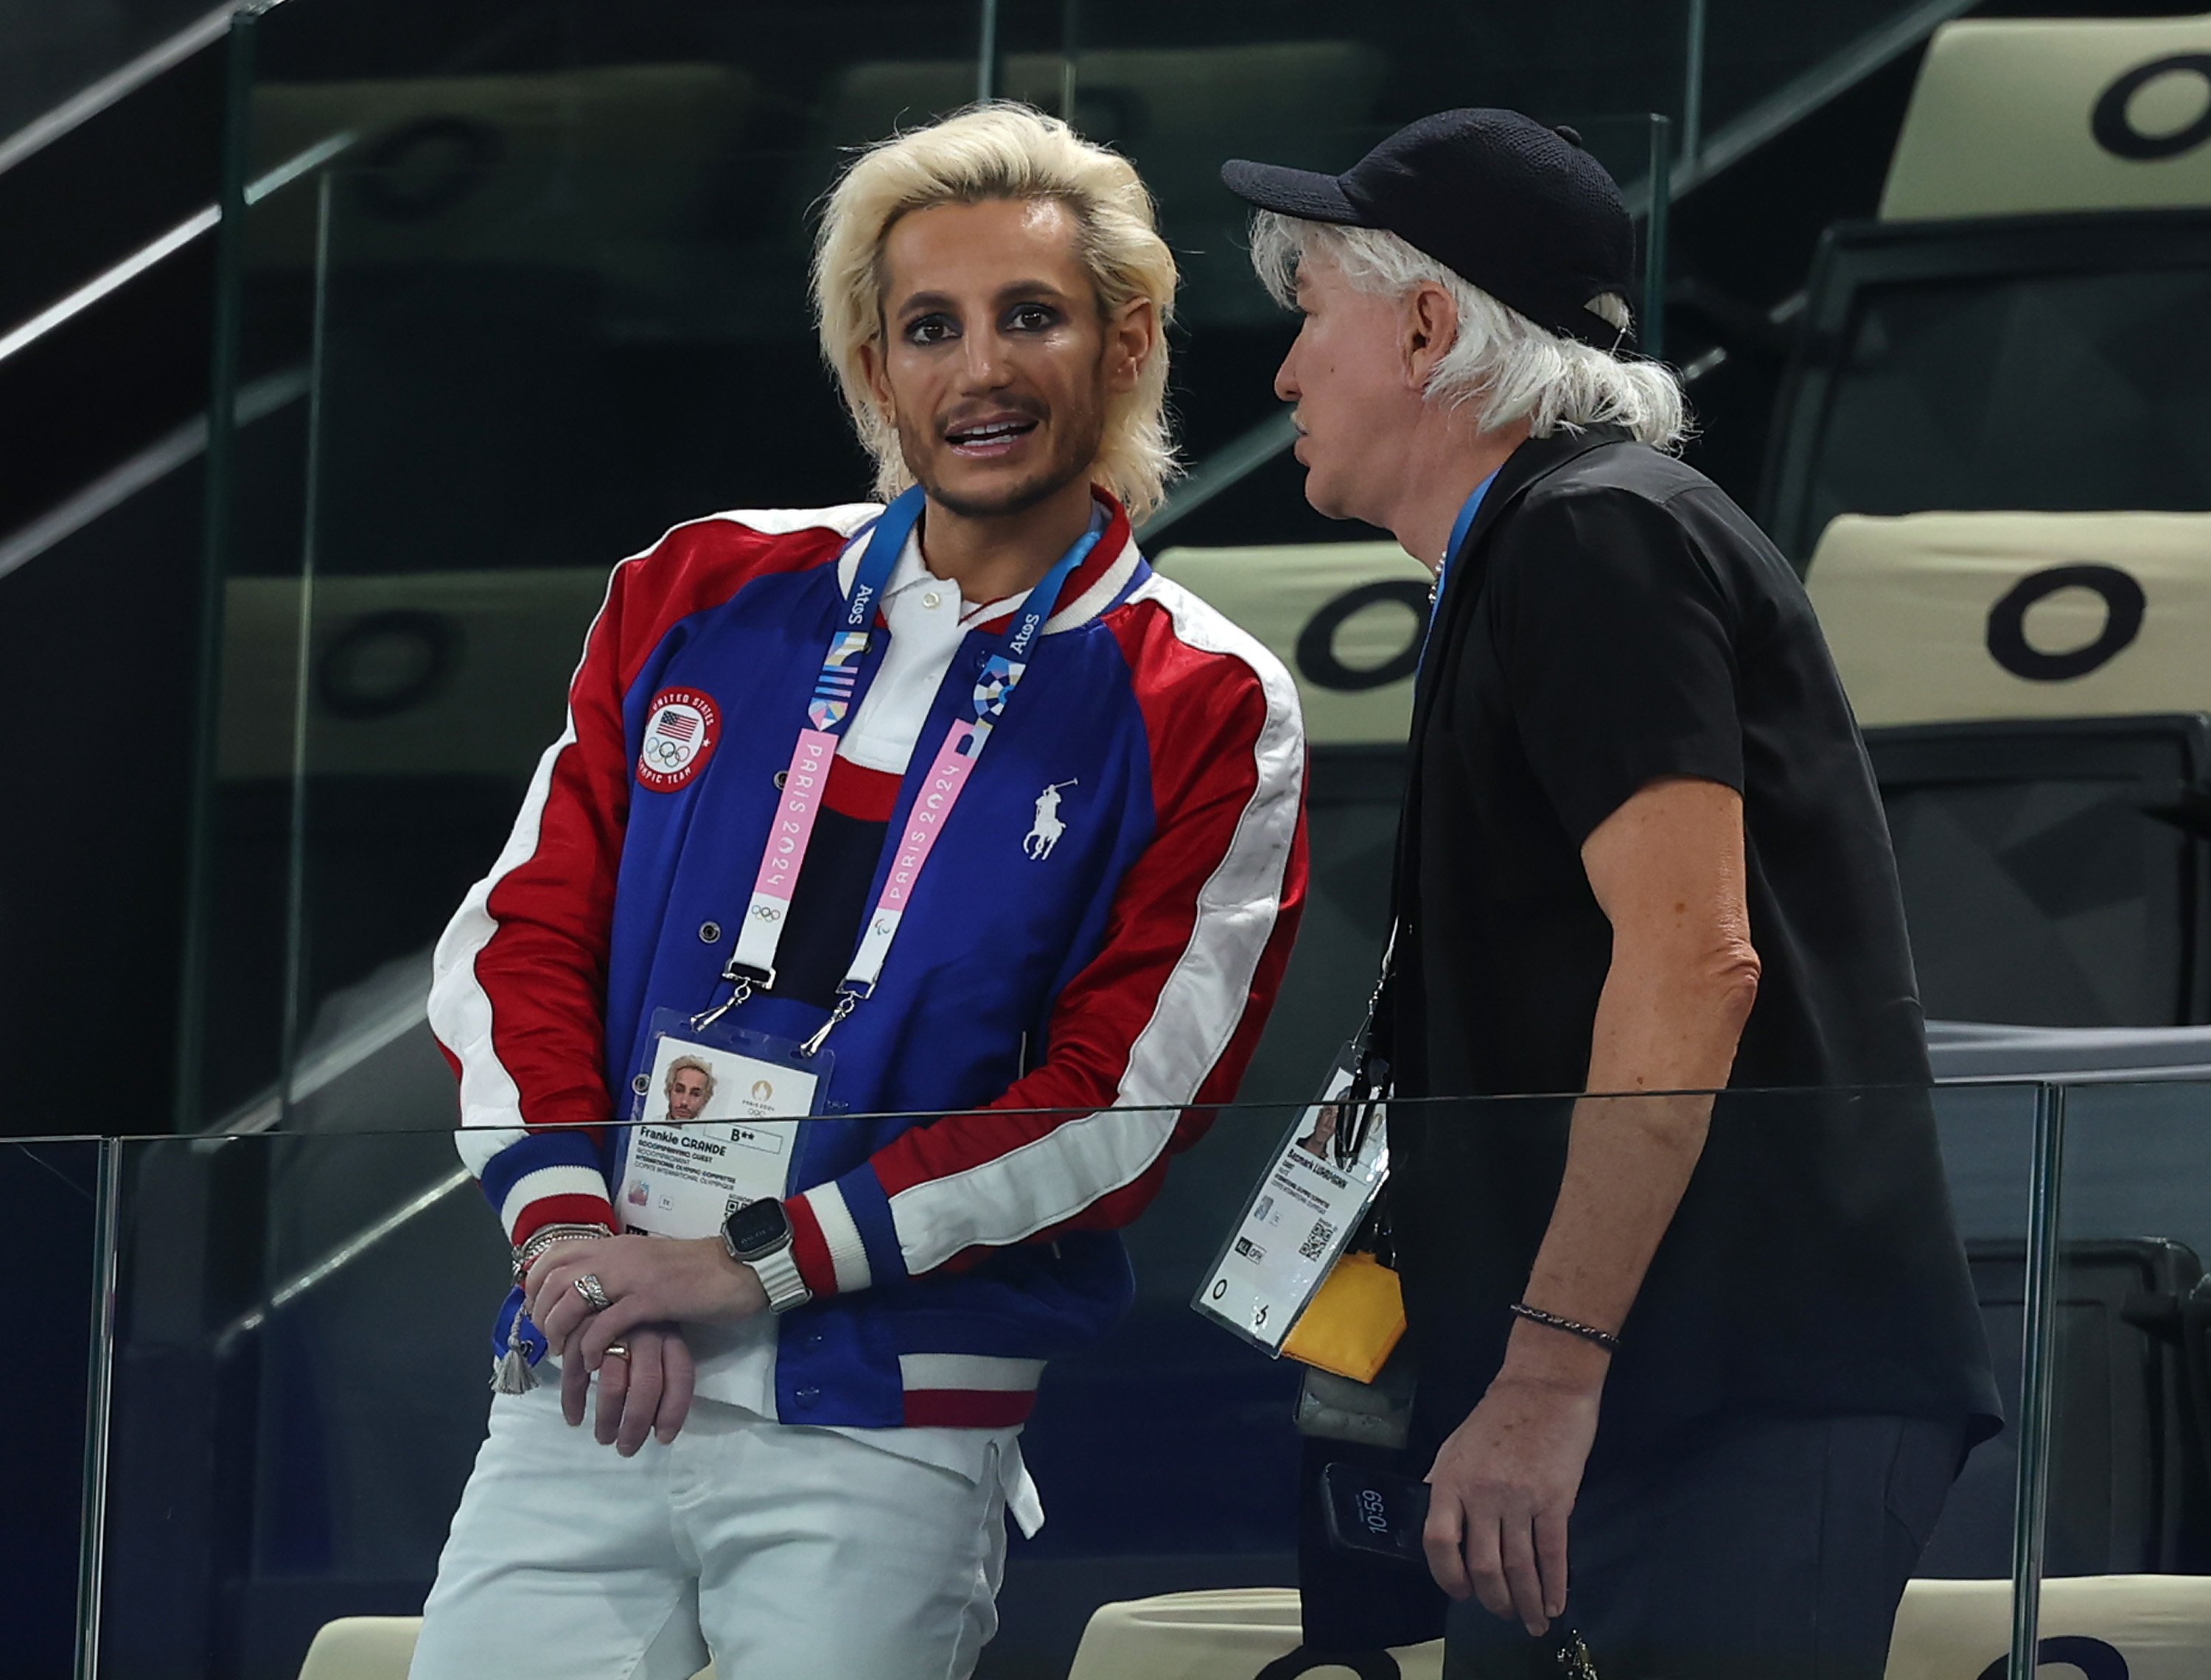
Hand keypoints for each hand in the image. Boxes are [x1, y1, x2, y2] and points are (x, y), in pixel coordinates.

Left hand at [525, 1234, 766, 1361]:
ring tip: (566, 1353)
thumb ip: (618, 1274)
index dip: (535, 1283)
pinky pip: (606, 1324)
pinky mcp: (652, 1300)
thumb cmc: (696, 1271)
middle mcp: (617, 1255)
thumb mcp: (647, 1265)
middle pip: (555, 1278)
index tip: (538, 1310)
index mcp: (615, 1245)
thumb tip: (589, 1296)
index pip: (555, 1254)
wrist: (739, 1268)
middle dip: (542, 1313)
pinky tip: (594, 1360)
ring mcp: (633, 1276)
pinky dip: (591, 1345)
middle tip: (550, 1340)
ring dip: (560, 1331)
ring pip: (573, 1300)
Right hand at [562, 1320, 695, 1452]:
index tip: (663, 1439)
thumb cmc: (640, 1313)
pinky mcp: (582, 1329)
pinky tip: (575, 1418)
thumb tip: (658, 1421)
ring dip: (607, 1419)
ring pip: (612, 1384)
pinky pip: (577, 1372)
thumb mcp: (663, 1331)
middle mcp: (646, 1332)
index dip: (674, 1411)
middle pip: (647, 1386)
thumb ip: (663, 1368)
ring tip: (604, 1439)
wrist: (603, 1272)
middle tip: (627, 1449)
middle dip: (636, 1424)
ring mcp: (614, 1330)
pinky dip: (574, 1400)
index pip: (680, 1376)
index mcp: (671, 1333)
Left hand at [1422, 1372, 1600, 1635]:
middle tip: (1503, 1614)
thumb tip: (1437, 1525)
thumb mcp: (1454, 1446)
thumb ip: (1444, 1486)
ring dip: (1525, 1602)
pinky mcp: (1554, 1500)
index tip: (1462, 1594)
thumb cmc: (1497, 1415)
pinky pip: (1552, 1553)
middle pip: (1483, 1565)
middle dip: (1493, 1600)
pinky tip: (1555, 1602)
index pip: (1439, 1542)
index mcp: (1450, 1481)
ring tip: (1531, 1622)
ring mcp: (1519, 1499)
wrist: (1543, 1387)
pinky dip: (1553, 1584)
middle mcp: (1481, 1495)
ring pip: (1519, 1566)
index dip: (1448, 1576)